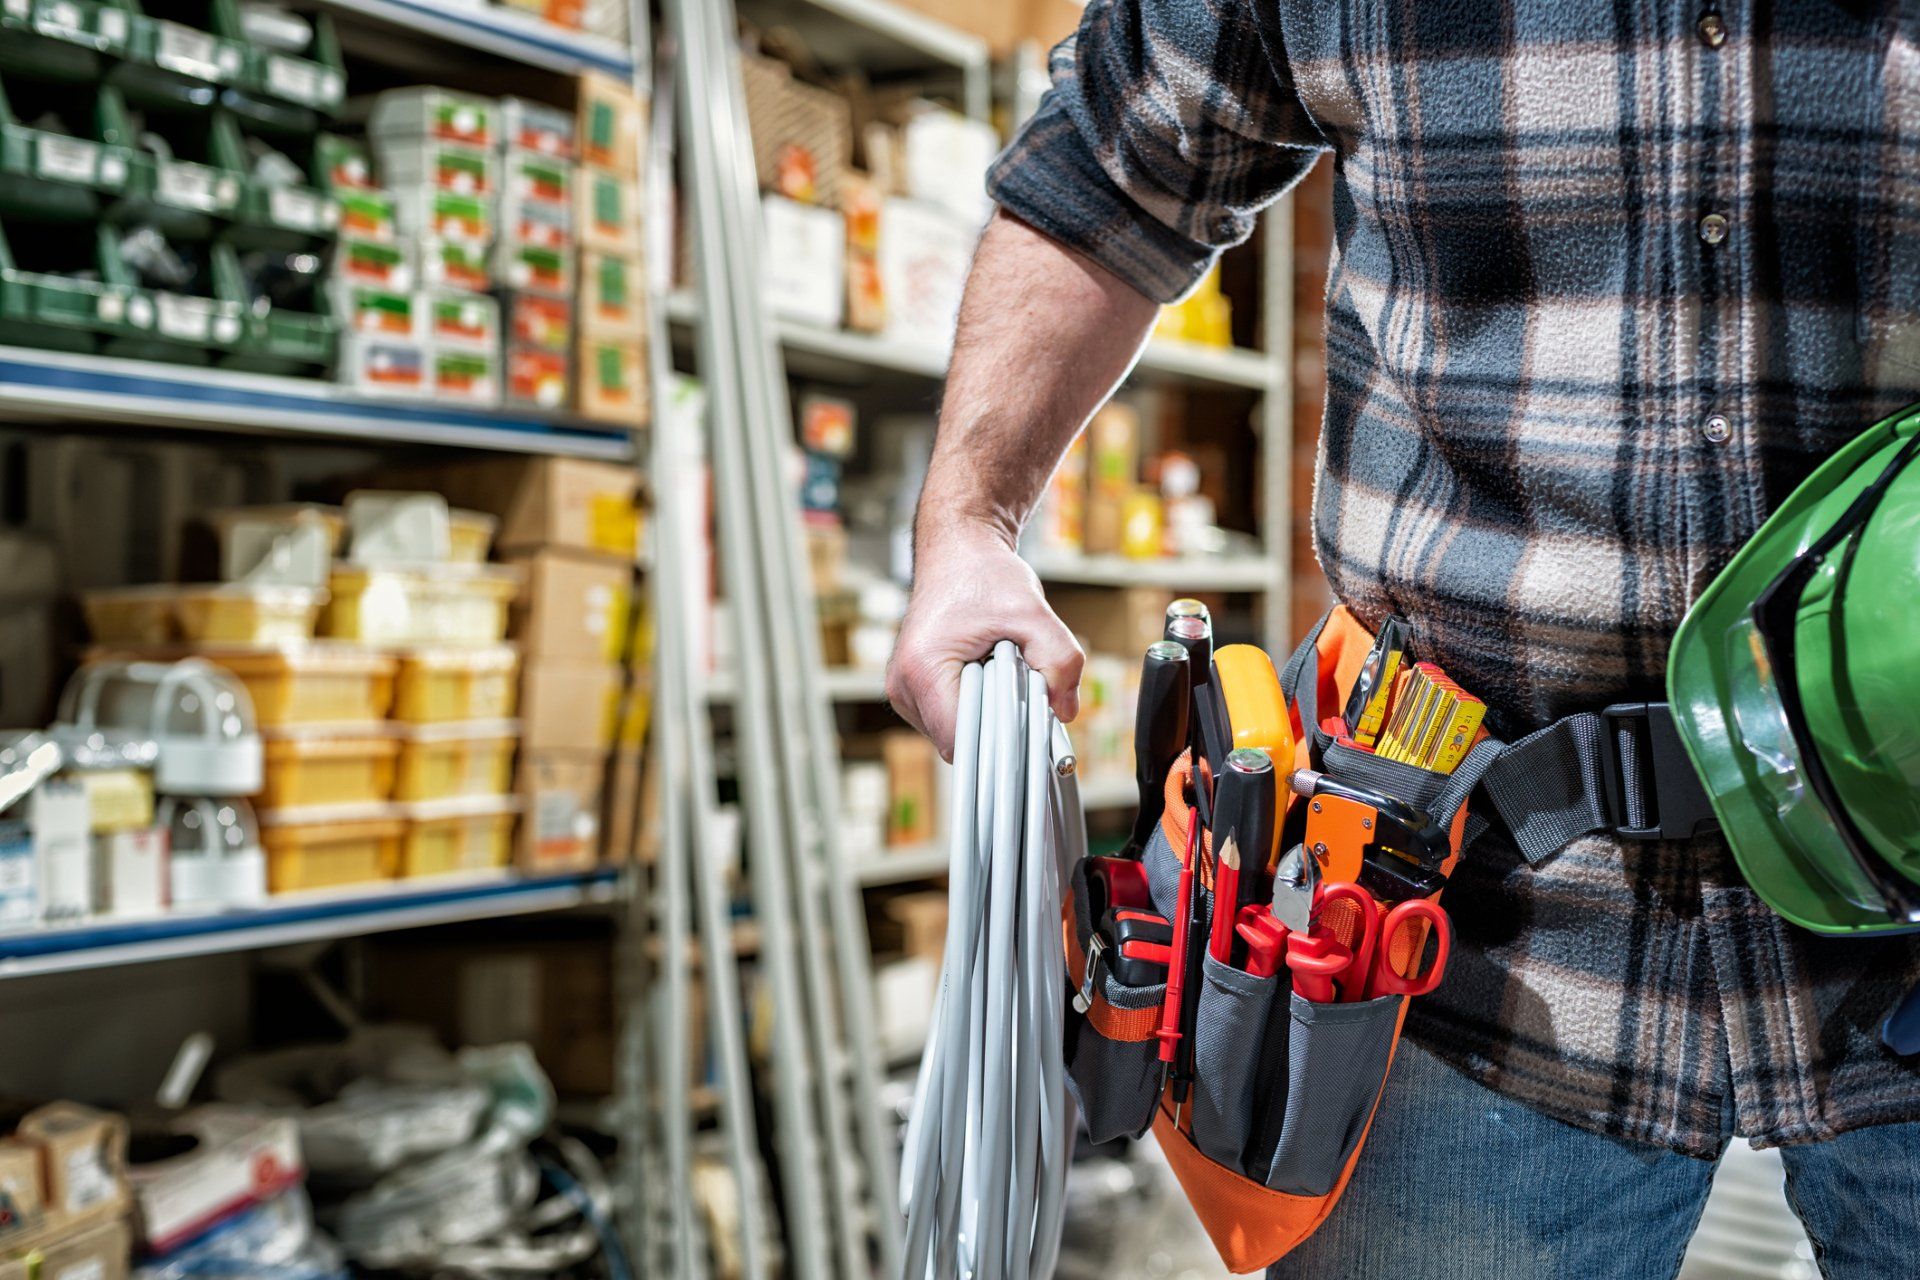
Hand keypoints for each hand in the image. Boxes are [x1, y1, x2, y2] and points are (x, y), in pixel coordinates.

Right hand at [886, 529, 1083, 760]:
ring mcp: (904, 691)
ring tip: (1002, 676)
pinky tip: (989, 678)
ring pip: (956, 736)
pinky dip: (977, 707)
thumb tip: (1065, 709)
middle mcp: (904, 686)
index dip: (1003, 739)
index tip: (1031, 723)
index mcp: (922, 670)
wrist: (958, 551)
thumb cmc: (984, 575)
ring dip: (987, 718)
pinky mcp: (913, 690)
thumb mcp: (1033, 611)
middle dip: (999, 727)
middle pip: (960, 743)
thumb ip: (1059, 660)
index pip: (964, 740)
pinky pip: (950, 719)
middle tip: (1024, 692)